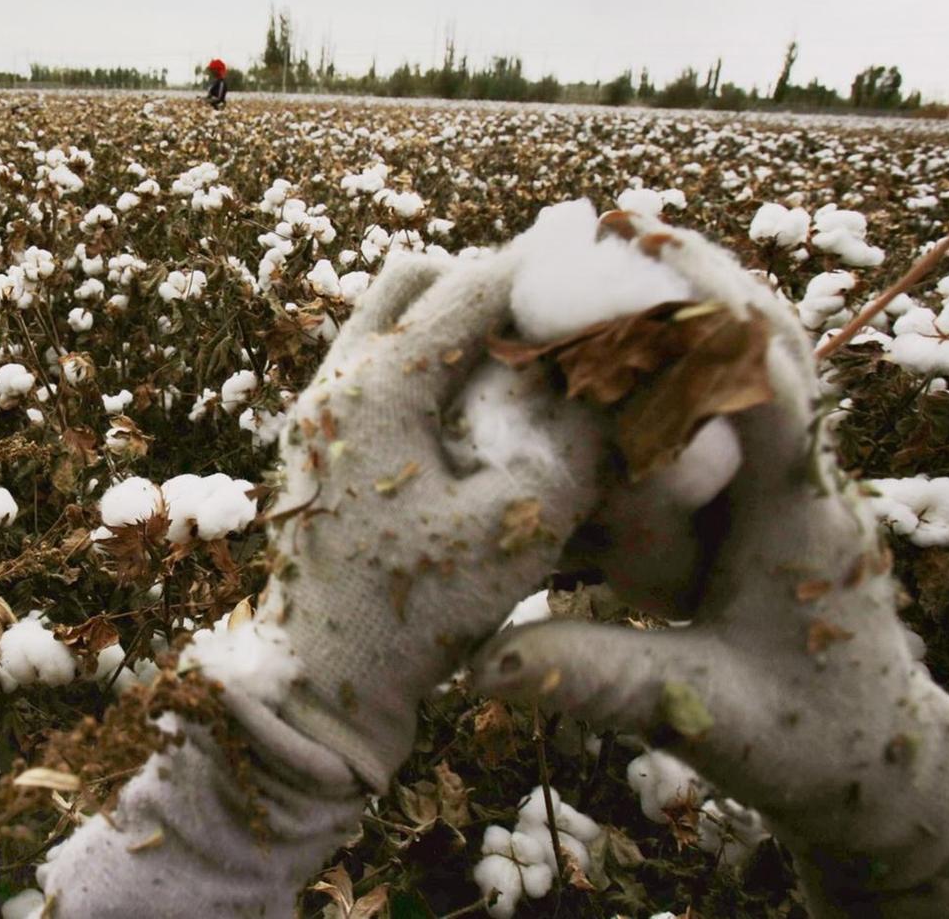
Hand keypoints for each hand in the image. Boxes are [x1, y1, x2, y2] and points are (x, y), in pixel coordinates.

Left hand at [257, 249, 606, 787]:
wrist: (317, 686)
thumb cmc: (412, 612)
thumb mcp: (517, 525)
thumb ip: (578, 441)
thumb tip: (631, 373)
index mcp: (378, 384)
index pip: (472, 285)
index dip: (546, 268)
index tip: (604, 262)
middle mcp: (337, 379)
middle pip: (413, 280)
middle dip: (489, 282)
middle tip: (554, 312)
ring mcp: (321, 411)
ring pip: (389, 321)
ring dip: (457, 323)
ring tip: (528, 359)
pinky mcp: (323, 446)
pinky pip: (381, 369)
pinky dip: (434, 365)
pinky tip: (485, 413)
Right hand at [469, 217, 948, 913]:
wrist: (882, 764)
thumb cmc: (801, 740)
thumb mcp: (696, 714)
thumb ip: (594, 678)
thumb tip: (480, 664)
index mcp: (800, 514)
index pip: (768, 384)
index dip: (705, 314)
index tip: (636, 259)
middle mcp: (812, 475)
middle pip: (778, 337)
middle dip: (702, 273)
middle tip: (619, 222)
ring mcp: (805, 475)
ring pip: (771, 354)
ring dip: (705, 294)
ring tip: (622, 246)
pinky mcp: (786, 485)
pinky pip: (753, 389)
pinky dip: (702, 343)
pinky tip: (638, 329)